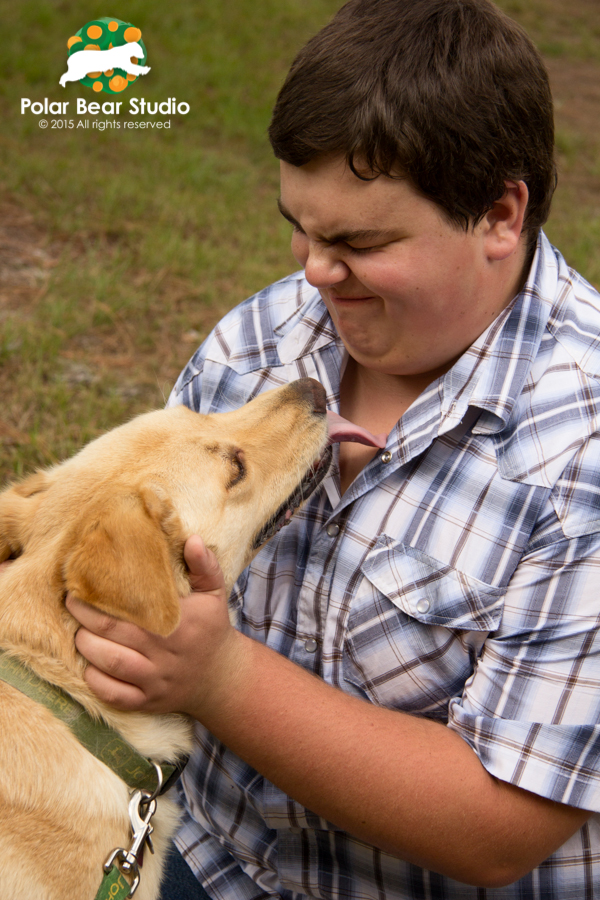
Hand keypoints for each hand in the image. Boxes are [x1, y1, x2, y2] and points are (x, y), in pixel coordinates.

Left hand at [66, 535, 244, 716]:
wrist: (222, 678)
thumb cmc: (211, 629)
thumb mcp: (215, 593)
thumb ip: (204, 565)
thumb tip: (191, 539)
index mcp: (179, 623)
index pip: (132, 608)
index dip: (102, 598)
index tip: (85, 584)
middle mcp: (165, 653)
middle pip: (112, 634)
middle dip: (84, 617)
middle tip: (72, 602)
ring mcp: (155, 680)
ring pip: (110, 664)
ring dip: (86, 646)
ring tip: (78, 631)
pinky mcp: (148, 702)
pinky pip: (114, 695)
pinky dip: (95, 681)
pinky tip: (89, 665)